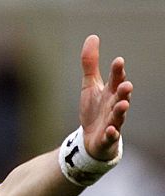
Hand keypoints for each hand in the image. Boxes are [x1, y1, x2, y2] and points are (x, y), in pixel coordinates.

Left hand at [79, 35, 132, 160]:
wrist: (92, 139)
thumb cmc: (94, 110)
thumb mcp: (89, 85)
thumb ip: (90, 64)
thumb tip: (92, 37)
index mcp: (111, 92)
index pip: (116, 79)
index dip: (117, 71)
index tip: (118, 61)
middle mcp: (114, 106)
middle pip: (121, 97)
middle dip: (124, 90)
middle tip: (126, 84)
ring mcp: (112, 122)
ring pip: (119, 116)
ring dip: (121, 110)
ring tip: (123, 104)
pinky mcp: (106, 138)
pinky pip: (110, 136)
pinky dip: (111, 133)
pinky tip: (110, 130)